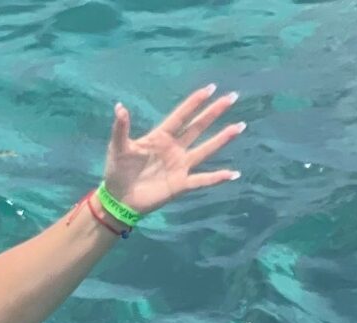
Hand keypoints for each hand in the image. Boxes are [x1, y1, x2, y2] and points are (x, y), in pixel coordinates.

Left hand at [103, 86, 245, 213]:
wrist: (118, 200)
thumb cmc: (117, 171)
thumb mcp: (118, 147)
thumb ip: (121, 128)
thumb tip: (120, 107)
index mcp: (161, 137)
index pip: (181, 116)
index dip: (195, 102)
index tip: (211, 88)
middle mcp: (175, 148)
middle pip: (198, 127)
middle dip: (214, 112)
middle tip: (232, 97)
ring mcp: (179, 166)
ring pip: (205, 149)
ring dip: (222, 138)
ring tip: (238, 127)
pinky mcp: (180, 184)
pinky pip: (202, 180)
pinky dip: (217, 178)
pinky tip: (233, 174)